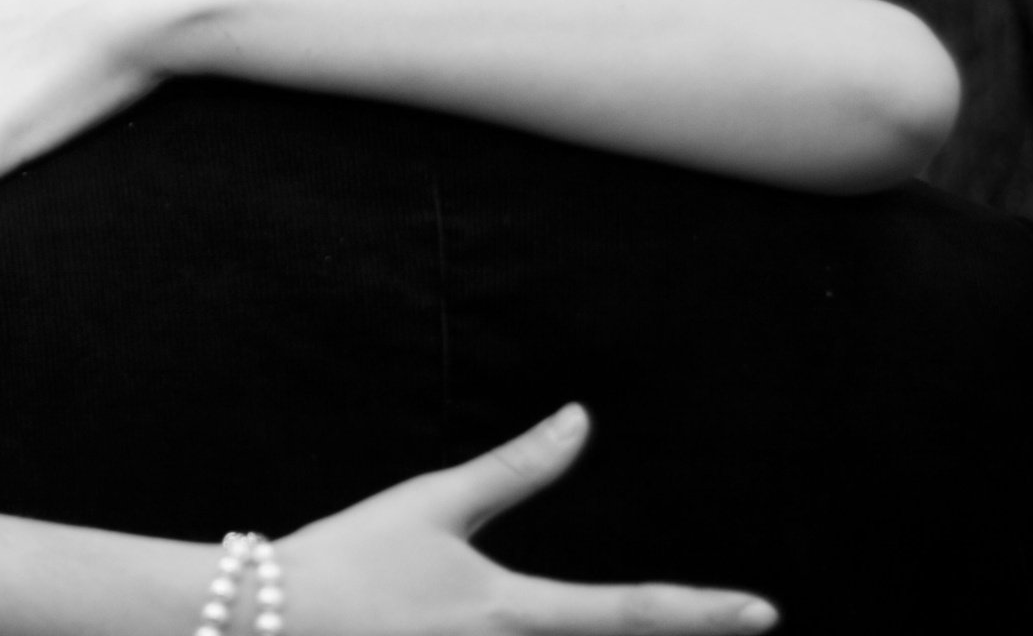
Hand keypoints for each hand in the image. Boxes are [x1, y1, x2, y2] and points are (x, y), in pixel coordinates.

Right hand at [284, 404, 778, 635]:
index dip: (702, 611)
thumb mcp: (434, 503)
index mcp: (509, 610)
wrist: (267, 622)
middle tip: (733, 628)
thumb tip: (581, 418)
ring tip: (630, 633)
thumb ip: (516, 467)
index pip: (627, 611)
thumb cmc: (351, 558)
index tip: (765, 611)